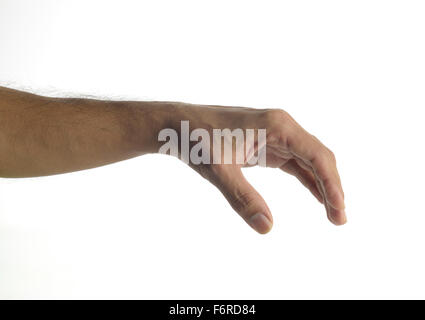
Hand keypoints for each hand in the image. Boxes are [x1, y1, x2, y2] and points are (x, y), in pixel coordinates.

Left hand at [167, 104, 345, 233]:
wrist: (176, 125)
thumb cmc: (194, 138)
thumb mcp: (217, 169)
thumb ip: (242, 198)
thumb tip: (267, 227)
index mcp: (276, 125)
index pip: (316, 154)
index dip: (332, 183)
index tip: (338, 209)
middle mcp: (281, 127)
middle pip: (318, 157)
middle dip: (332, 187)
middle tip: (339, 219)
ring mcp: (275, 135)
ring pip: (309, 161)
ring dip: (322, 186)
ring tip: (333, 214)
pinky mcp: (266, 145)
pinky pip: (294, 164)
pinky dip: (307, 180)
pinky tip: (316, 197)